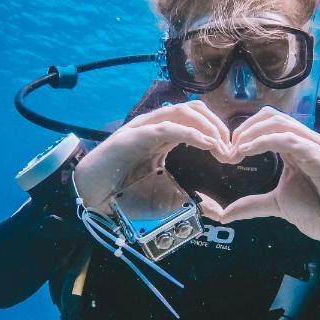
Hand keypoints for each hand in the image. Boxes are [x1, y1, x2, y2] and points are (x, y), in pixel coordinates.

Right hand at [73, 101, 230, 212]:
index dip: (217, 130)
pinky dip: (191, 133)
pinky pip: (167, 127)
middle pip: (194, 110)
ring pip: (183, 112)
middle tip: (231, 149)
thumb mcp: (160, 189)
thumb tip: (213, 210)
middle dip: (218, 126)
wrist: (88, 193)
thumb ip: (183, 192)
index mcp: (163, 135)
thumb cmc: (120, 191)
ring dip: (208, 127)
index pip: (196, 119)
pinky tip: (207, 144)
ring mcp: (143, 128)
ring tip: (222, 146)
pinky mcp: (133, 136)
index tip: (232, 152)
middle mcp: (154, 126)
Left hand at [198, 107, 319, 240]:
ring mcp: (313, 145)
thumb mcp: (275, 205)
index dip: (242, 133)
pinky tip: (247, 150)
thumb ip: (251, 205)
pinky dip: (265, 141)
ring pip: (279, 122)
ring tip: (235, 151)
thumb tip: (223, 214)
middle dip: (244, 129)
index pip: (265, 123)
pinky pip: (290, 138)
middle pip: (270, 116)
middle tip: (227, 150)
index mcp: (293, 147)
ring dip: (251, 133)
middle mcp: (303, 141)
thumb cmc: (318, 211)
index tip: (225, 153)